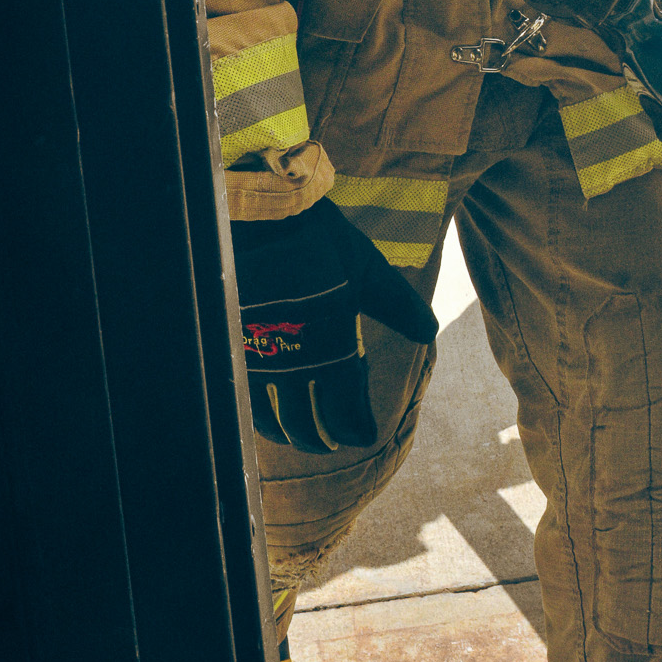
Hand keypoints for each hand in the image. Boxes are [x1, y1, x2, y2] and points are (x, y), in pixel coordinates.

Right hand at [232, 198, 437, 454]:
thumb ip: (397, 306)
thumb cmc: (319, 243)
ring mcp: (259, 361)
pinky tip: (264, 410)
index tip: (365, 435)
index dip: (356, 430)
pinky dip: (259, 413)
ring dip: (289, 433)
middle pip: (306, 428)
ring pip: (271, 420)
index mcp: (331, 353)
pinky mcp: (233, 349)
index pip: (345, 416)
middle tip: (333, 442)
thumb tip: (428, 332)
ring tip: (298, 434)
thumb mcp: (367, 271)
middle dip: (322, 440)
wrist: (260, 219)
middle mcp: (293, 367)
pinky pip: (244, 398)